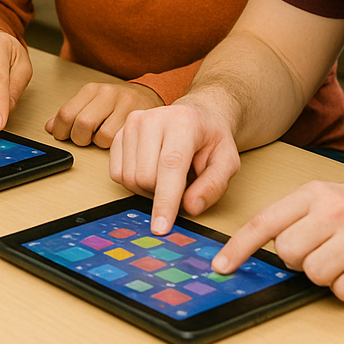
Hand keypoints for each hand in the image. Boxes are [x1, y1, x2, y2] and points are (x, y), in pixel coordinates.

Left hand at [46, 81, 162, 147]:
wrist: (147, 97)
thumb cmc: (114, 103)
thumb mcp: (90, 103)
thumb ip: (70, 114)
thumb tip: (49, 128)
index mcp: (91, 90)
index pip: (66, 113)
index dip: (61, 130)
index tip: (63, 136)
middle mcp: (107, 94)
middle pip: (82, 125)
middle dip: (78, 138)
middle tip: (83, 138)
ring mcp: (124, 106)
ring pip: (100, 136)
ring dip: (96, 143)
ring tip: (99, 137)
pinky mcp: (137, 120)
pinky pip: (117, 141)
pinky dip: (111, 145)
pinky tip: (112, 138)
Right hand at [109, 101, 239, 234]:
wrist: (195, 116)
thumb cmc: (210, 139)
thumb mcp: (227, 161)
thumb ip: (213, 185)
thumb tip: (190, 207)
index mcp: (182, 123)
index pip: (169, 166)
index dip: (165, 200)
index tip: (161, 227)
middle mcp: (152, 119)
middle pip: (145, 177)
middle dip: (161, 194)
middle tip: (179, 187)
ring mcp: (132, 124)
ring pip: (129, 178)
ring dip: (147, 190)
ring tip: (166, 177)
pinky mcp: (119, 133)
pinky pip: (116, 173)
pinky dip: (133, 182)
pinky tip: (150, 171)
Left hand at [213, 180, 343, 301]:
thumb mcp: (326, 198)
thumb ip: (294, 217)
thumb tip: (258, 248)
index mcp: (313, 193)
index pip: (265, 222)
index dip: (239, 246)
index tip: (222, 266)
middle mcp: (334, 210)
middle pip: (288, 253)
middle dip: (298, 260)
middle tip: (320, 251)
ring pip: (313, 274)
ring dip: (324, 275)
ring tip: (343, 258)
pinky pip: (343, 291)